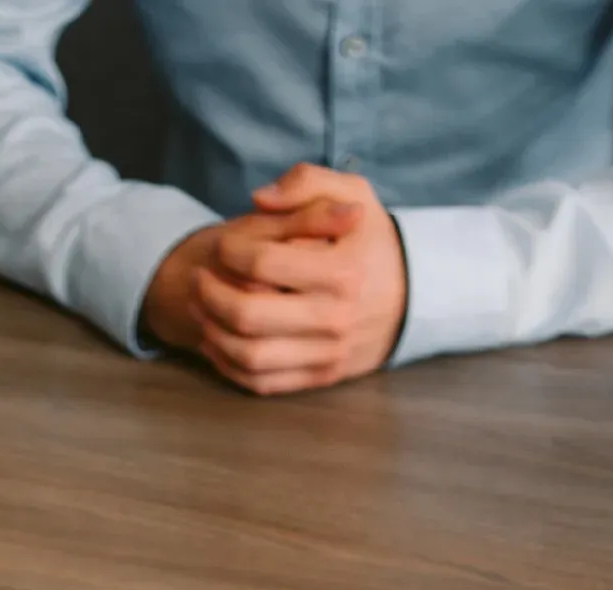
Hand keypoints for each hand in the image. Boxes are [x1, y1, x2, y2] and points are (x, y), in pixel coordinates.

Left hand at [142, 163, 406, 394]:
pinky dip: (228, 365)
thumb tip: (258, 199)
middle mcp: (334, 318)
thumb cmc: (372, 241)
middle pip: (248, 315)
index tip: (221, 244)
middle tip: (199, 278)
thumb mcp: (355, 196)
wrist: (414, 297)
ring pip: (248, 355)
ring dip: (212, 332)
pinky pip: (260, 382)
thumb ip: (308, 184)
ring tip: (200, 307)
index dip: (230, 251)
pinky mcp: (320, 377)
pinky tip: (215, 340)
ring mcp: (326, 353)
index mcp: (341, 271)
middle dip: (210, 295)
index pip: (264, 263)